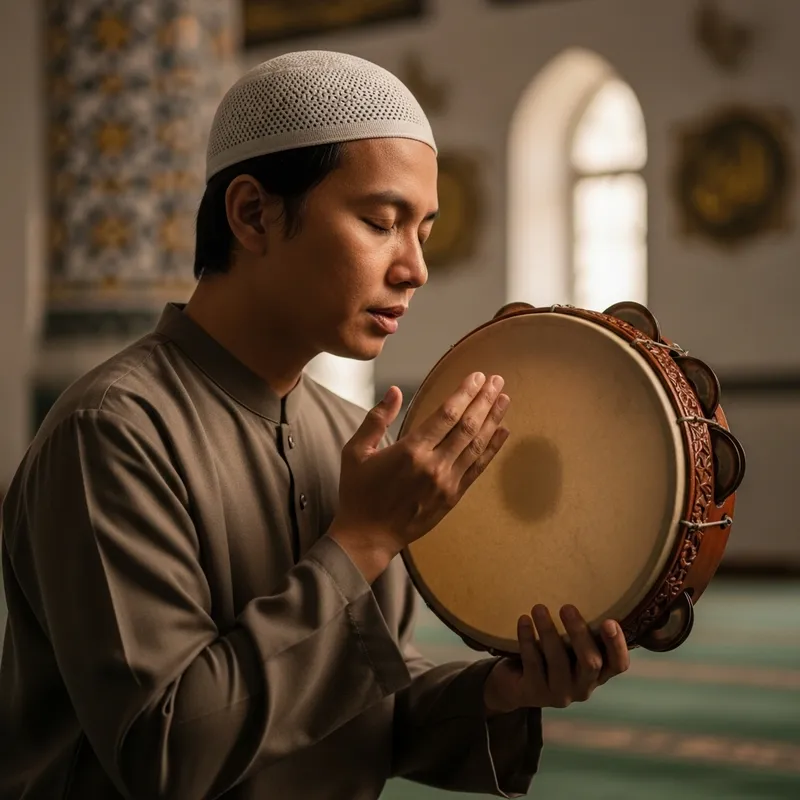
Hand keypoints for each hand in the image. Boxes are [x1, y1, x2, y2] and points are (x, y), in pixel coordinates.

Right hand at [328, 372, 510, 579]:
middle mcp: (433, 465)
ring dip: (493, 420)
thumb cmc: (358, 493)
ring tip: (504, 399)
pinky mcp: (453, 497)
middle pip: (467, 426)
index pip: (446, 414)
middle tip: (498, 381)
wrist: (367, 537)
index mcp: (410, 451)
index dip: (465, 393)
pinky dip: (492, 449)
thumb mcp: (356, 451)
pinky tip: (503, 432)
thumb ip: (377, 418)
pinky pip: (477, 468)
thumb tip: (394, 391)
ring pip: (476, 445)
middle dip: (484, 400)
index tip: (478, 377)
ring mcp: (446, 483)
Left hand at [483, 605, 629, 713]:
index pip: (618, 664)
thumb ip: (582, 631)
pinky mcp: (534, 693)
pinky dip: (528, 639)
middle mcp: (583, 687)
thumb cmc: (548, 655)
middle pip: (590, 663)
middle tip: (566, 607)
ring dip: (548, 631)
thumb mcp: (569, 645)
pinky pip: (533, 663)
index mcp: (598, 674)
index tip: (609, 621)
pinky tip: (524, 620)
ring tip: (538, 608)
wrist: (512, 683)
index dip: (617, 645)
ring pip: (558, 662)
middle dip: (579, 633)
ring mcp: (559, 694)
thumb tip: (590, 590)